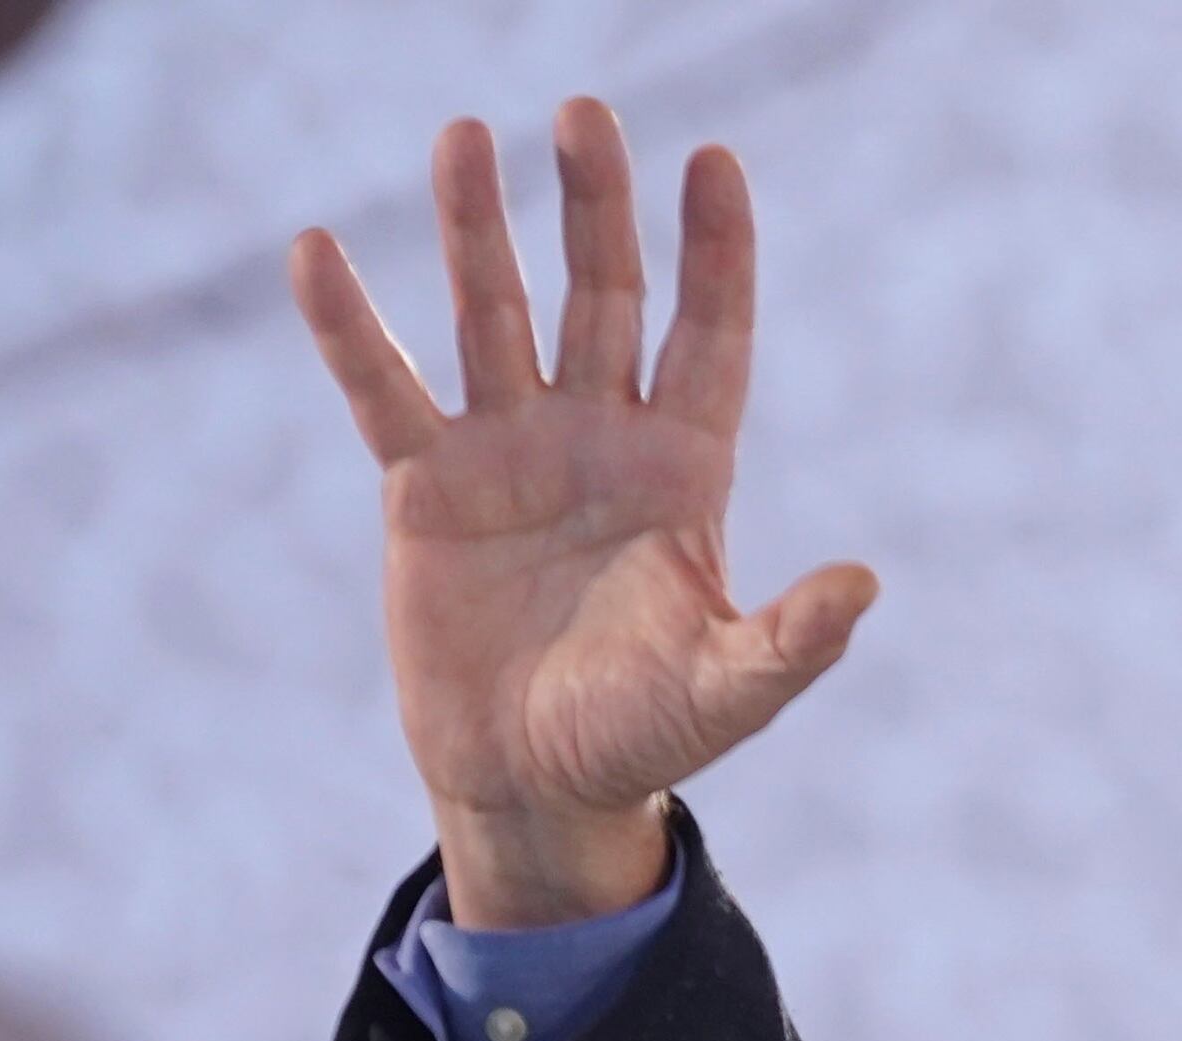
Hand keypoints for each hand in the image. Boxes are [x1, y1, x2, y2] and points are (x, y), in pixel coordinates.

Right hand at [289, 100, 873, 925]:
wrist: (534, 785)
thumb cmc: (640, 738)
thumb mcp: (725, 693)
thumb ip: (789, 641)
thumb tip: (865, 586)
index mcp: (684, 473)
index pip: (708, 337)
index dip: (715, 254)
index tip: (717, 162)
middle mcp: (598, 439)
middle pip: (601, 297)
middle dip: (594, 209)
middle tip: (585, 114)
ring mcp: (510, 451)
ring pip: (493, 314)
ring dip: (476, 228)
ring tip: (464, 136)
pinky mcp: (426, 485)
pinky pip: (384, 388)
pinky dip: (350, 326)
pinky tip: (317, 251)